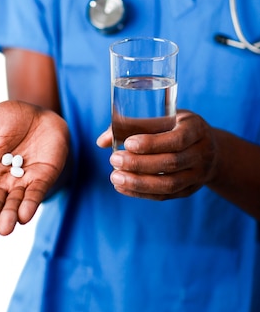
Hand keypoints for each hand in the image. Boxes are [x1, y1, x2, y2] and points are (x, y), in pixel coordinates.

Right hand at [0, 101, 69, 235]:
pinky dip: (30, 205)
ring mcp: (22, 182)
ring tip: (5, 228)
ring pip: (14, 204)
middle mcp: (2, 182)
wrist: (37, 110)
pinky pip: (35, 194)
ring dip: (9, 217)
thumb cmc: (5, 119)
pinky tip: (23, 216)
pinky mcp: (42, 178)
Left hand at [97, 110, 217, 199]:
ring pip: (169, 184)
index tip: (128, 144)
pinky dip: (142, 193)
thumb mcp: (164, 116)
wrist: (210, 148)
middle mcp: (202, 153)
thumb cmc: (177, 126)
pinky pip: (165, 195)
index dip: (152, 143)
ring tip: (115, 177)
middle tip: (114, 160)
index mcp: (196, 129)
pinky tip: (122, 187)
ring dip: (139, 183)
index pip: (177, 139)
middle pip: (171, 163)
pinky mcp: (189, 190)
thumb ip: (134, 125)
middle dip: (139, 164)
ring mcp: (198, 175)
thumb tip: (101, 141)